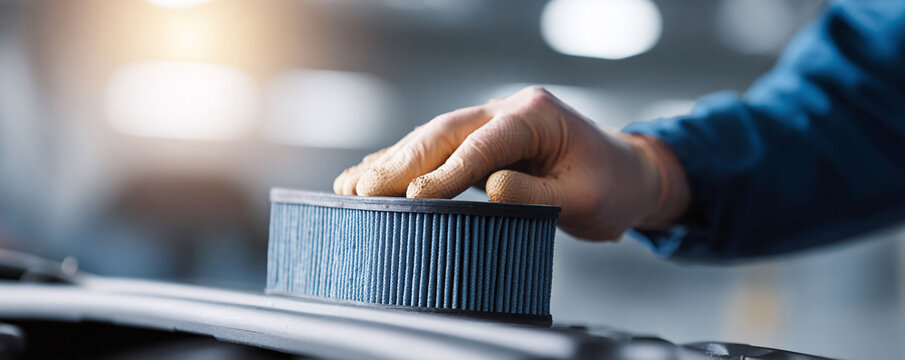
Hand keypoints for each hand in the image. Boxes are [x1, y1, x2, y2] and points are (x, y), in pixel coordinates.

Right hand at [333, 86, 688, 239]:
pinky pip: (436, 152)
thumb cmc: (610, 187)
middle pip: (445, 133)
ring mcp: (491, 124)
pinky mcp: (480, 144)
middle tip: (363, 191)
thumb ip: (537, 194)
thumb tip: (491, 189)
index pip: (485, 143)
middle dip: (402, 162)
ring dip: (392, 163)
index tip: (417, 197)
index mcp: (536, 116)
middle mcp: (507, 111)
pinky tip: (371, 179)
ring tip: (352, 187)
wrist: (624, 175)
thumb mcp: (586, 199)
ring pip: (433, 139)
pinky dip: (403, 166)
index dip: (449, 171)